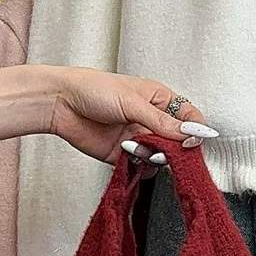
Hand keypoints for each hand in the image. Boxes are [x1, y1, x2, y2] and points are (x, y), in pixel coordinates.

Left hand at [46, 69, 215, 165]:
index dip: (194, 129)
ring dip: (154, 156)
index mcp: (158, 99)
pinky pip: (142, 166)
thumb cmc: (93, 89)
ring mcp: (138, 137)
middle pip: (177, 141)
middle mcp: (150, 119)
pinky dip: (141, 166)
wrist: (60, 104)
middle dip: (174, 148)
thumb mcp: (133, 102)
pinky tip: (130, 155)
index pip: (189, 116)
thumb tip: (192, 133)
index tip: (193, 140)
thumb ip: (163, 122)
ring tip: (138, 147)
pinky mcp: (123, 154)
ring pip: (161, 156)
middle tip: (165, 149)